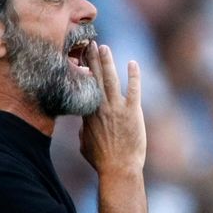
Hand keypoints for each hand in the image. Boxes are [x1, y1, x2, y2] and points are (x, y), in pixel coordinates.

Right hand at [80, 42, 145, 175]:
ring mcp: (116, 109)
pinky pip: (134, 90)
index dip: (81, 71)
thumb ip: (83, 132)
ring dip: (107, 62)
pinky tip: (133, 63)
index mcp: (88, 114)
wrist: (118, 168)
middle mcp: (100, 108)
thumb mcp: (85, 146)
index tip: (78, 58)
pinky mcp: (132, 112)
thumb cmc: (101, 161)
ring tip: (103, 47)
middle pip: (94, 78)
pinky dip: (133, 76)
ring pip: (110, 80)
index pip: (83, 87)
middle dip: (91, 59)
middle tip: (89, 43)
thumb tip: (83, 128)